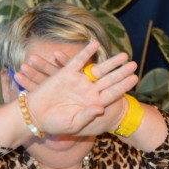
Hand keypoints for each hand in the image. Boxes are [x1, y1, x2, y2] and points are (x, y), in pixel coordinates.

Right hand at [16, 42, 137, 135]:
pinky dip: (86, 52)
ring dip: (110, 62)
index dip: (123, 86)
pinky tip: (96, 44)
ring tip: (123, 54)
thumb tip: (101, 108)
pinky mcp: (65, 73)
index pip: (112, 93)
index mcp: (92, 104)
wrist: (33, 115)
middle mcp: (88, 91)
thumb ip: (87, 115)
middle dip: (121, 72)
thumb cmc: (54, 124)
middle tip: (134, 63)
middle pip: (109, 79)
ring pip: (97, 69)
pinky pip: (78, 61)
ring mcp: (78, 82)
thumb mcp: (72, 124)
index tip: (135, 79)